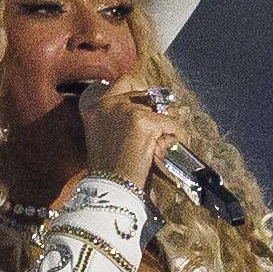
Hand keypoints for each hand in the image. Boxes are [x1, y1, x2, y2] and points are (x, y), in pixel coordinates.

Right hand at [69, 79, 177, 194]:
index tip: (152, 106)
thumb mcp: (108, 138)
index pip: (123, 81)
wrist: (112, 190)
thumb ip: (122, 120)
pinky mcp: (142, 121)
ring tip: (169, 141)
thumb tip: (157, 107)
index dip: (141, 92)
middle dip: (160, 109)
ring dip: (170, 122)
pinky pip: (171, 122)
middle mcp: (108, 103)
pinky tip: (173, 150)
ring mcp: (125, 109)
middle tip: (166, 127)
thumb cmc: (112, 172)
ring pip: (161, 107)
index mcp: (94, 107)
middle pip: (146, 92)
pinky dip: (178, 136)